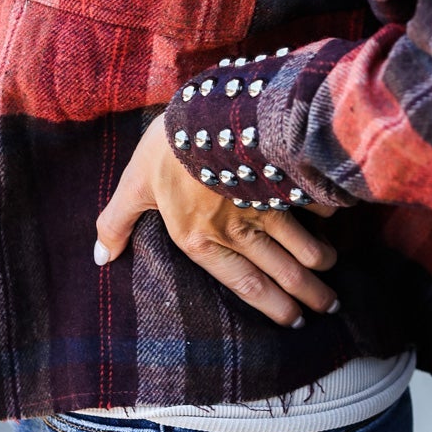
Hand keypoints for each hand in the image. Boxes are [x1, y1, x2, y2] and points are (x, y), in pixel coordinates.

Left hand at [95, 118, 339, 327]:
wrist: (208, 110)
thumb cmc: (166, 149)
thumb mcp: (133, 185)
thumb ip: (116, 222)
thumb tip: (100, 257)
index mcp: (201, 239)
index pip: (244, 285)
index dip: (271, 307)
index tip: (293, 322)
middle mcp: (238, 230)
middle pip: (281, 272)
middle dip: (307, 295)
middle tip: (329, 309)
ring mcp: (264, 205)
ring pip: (302, 244)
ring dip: (319, 261)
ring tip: (331, 273)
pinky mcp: (282, 179)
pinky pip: (308, 202)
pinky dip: (322, 211)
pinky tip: (331, 216)